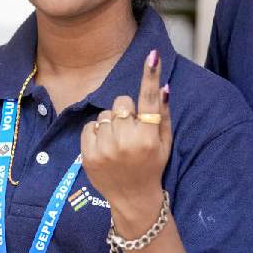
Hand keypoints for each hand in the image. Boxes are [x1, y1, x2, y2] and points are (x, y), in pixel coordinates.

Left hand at [80, 50, 171, 237]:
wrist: (132, 198)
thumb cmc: (152, 166)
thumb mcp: (164, 143)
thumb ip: (162, 114)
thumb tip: (163, 86)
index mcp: (148, 138)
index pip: (150, 100)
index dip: (151, 75)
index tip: (152, 54)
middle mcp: (126, 142)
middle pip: (121, 102)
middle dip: (125, 111)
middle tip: (130, 130)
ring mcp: (105, 149)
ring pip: (104, 114)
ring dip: (110, 123)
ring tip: (118, 142)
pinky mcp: (88, 154)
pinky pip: (89, 126)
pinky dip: (96, 133)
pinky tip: (105, 147)